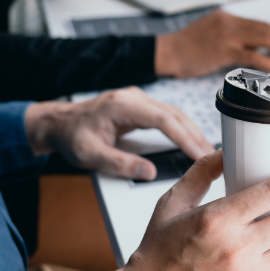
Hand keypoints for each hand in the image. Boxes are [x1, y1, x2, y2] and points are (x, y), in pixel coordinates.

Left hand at [24, 87, 213, 179]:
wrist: (58, 123)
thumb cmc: (71, 136)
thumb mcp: (91, 155)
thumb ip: (120, 164)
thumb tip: (149, 172)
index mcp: (122, 105)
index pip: (163, 119)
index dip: (184, 136)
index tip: (198, 153)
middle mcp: (133, 98)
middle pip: (174, 114)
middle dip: (195, 135)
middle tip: (211, 157)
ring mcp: (137, 99)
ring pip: (173, 113)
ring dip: (191, 131)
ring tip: (205, 152)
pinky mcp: (140, 106)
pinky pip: (167, 115)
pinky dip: (182, 128)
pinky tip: (190, 141)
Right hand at [154, 9, 269, 77]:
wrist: (166, 52)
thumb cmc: (185, 48)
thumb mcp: (210, 34)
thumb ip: (231, 39)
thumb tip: (254, 50)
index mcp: (226, 17)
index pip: (258, 24)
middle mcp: (228, 22)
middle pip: (265, 29)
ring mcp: (226, 35)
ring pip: (263, 39)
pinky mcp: (223, 51)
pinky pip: (252, 56)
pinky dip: (267, 61)